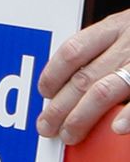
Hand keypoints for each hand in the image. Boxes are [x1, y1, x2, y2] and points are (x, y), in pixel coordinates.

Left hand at [37, 8, 129, 141]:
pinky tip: (117, 129)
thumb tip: (70, 82)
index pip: (73, 50)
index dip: (53, 74)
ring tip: (70, 134)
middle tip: (47, 127)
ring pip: (105, 90)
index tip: (44, 93)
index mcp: (118, 26)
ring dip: (82, 116)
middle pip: (84, 77)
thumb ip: (108, 47)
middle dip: (60, 106)